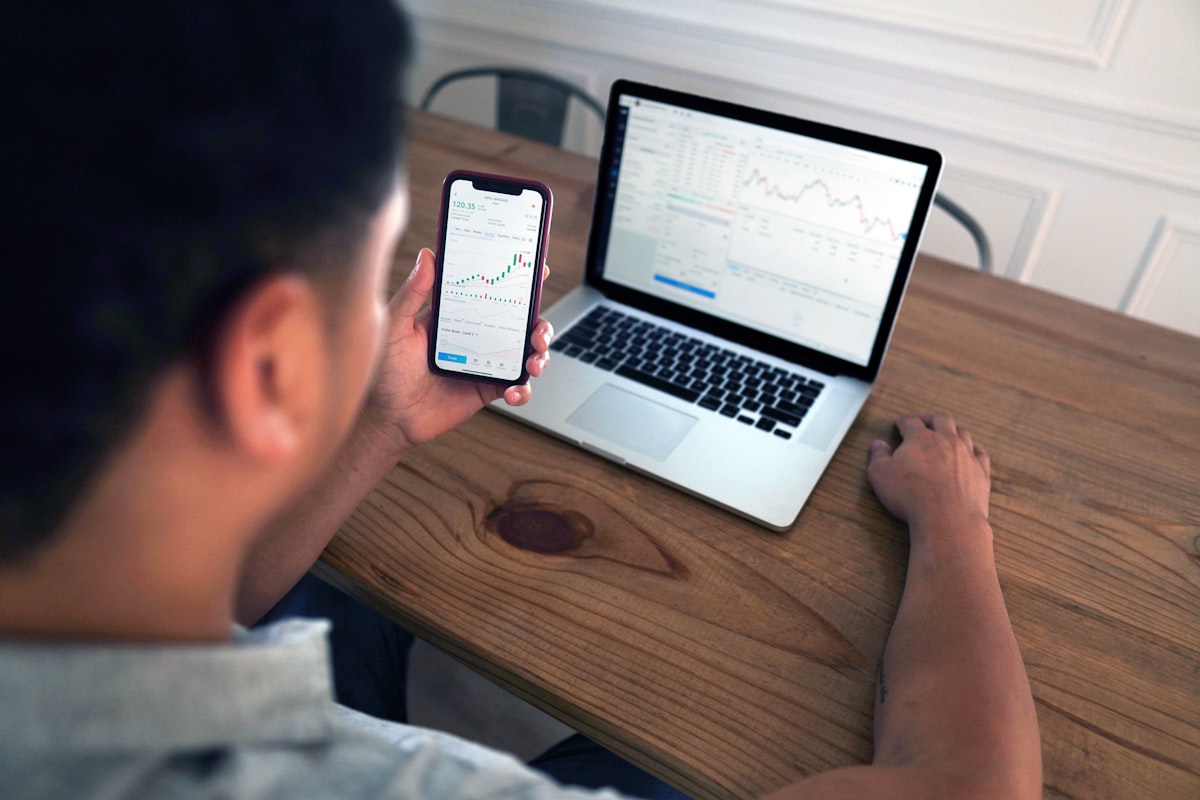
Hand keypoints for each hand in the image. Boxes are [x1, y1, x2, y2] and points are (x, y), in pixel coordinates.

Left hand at [359, 247, 551, 455]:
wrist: (390, 417)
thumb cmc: (386, 370)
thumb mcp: (395, 325)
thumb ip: (412, 292)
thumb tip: (427, 256)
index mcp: (458, 314)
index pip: (493, 290)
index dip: (518, 281)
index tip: (535, 271)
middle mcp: (478, 335)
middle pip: (521, 322)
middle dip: (540, 323)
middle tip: (538, 331)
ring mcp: (486, 362)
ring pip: (527, 352)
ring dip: (540, 355)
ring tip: (534, 363)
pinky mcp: (489, 388)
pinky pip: (517, 386)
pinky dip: (523, 390)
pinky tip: (514, 392)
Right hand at [866, 412, 990, 534]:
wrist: (947, 518)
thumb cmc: (911, 496)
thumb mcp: (880, 475)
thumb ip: (878, 456)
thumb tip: (878, 444)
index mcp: (920, 438)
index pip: (911, 422)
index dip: (904, 421)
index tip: (900, 422)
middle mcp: (946, 441)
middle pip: (941, 420)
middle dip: (931, 418)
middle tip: (925, 419)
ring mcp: (966, 455)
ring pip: (963, 433)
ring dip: (954, 430)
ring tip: (948, 432)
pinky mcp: (981, 471)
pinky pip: (980, 453)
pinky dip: (974, 449)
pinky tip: (972, 450)